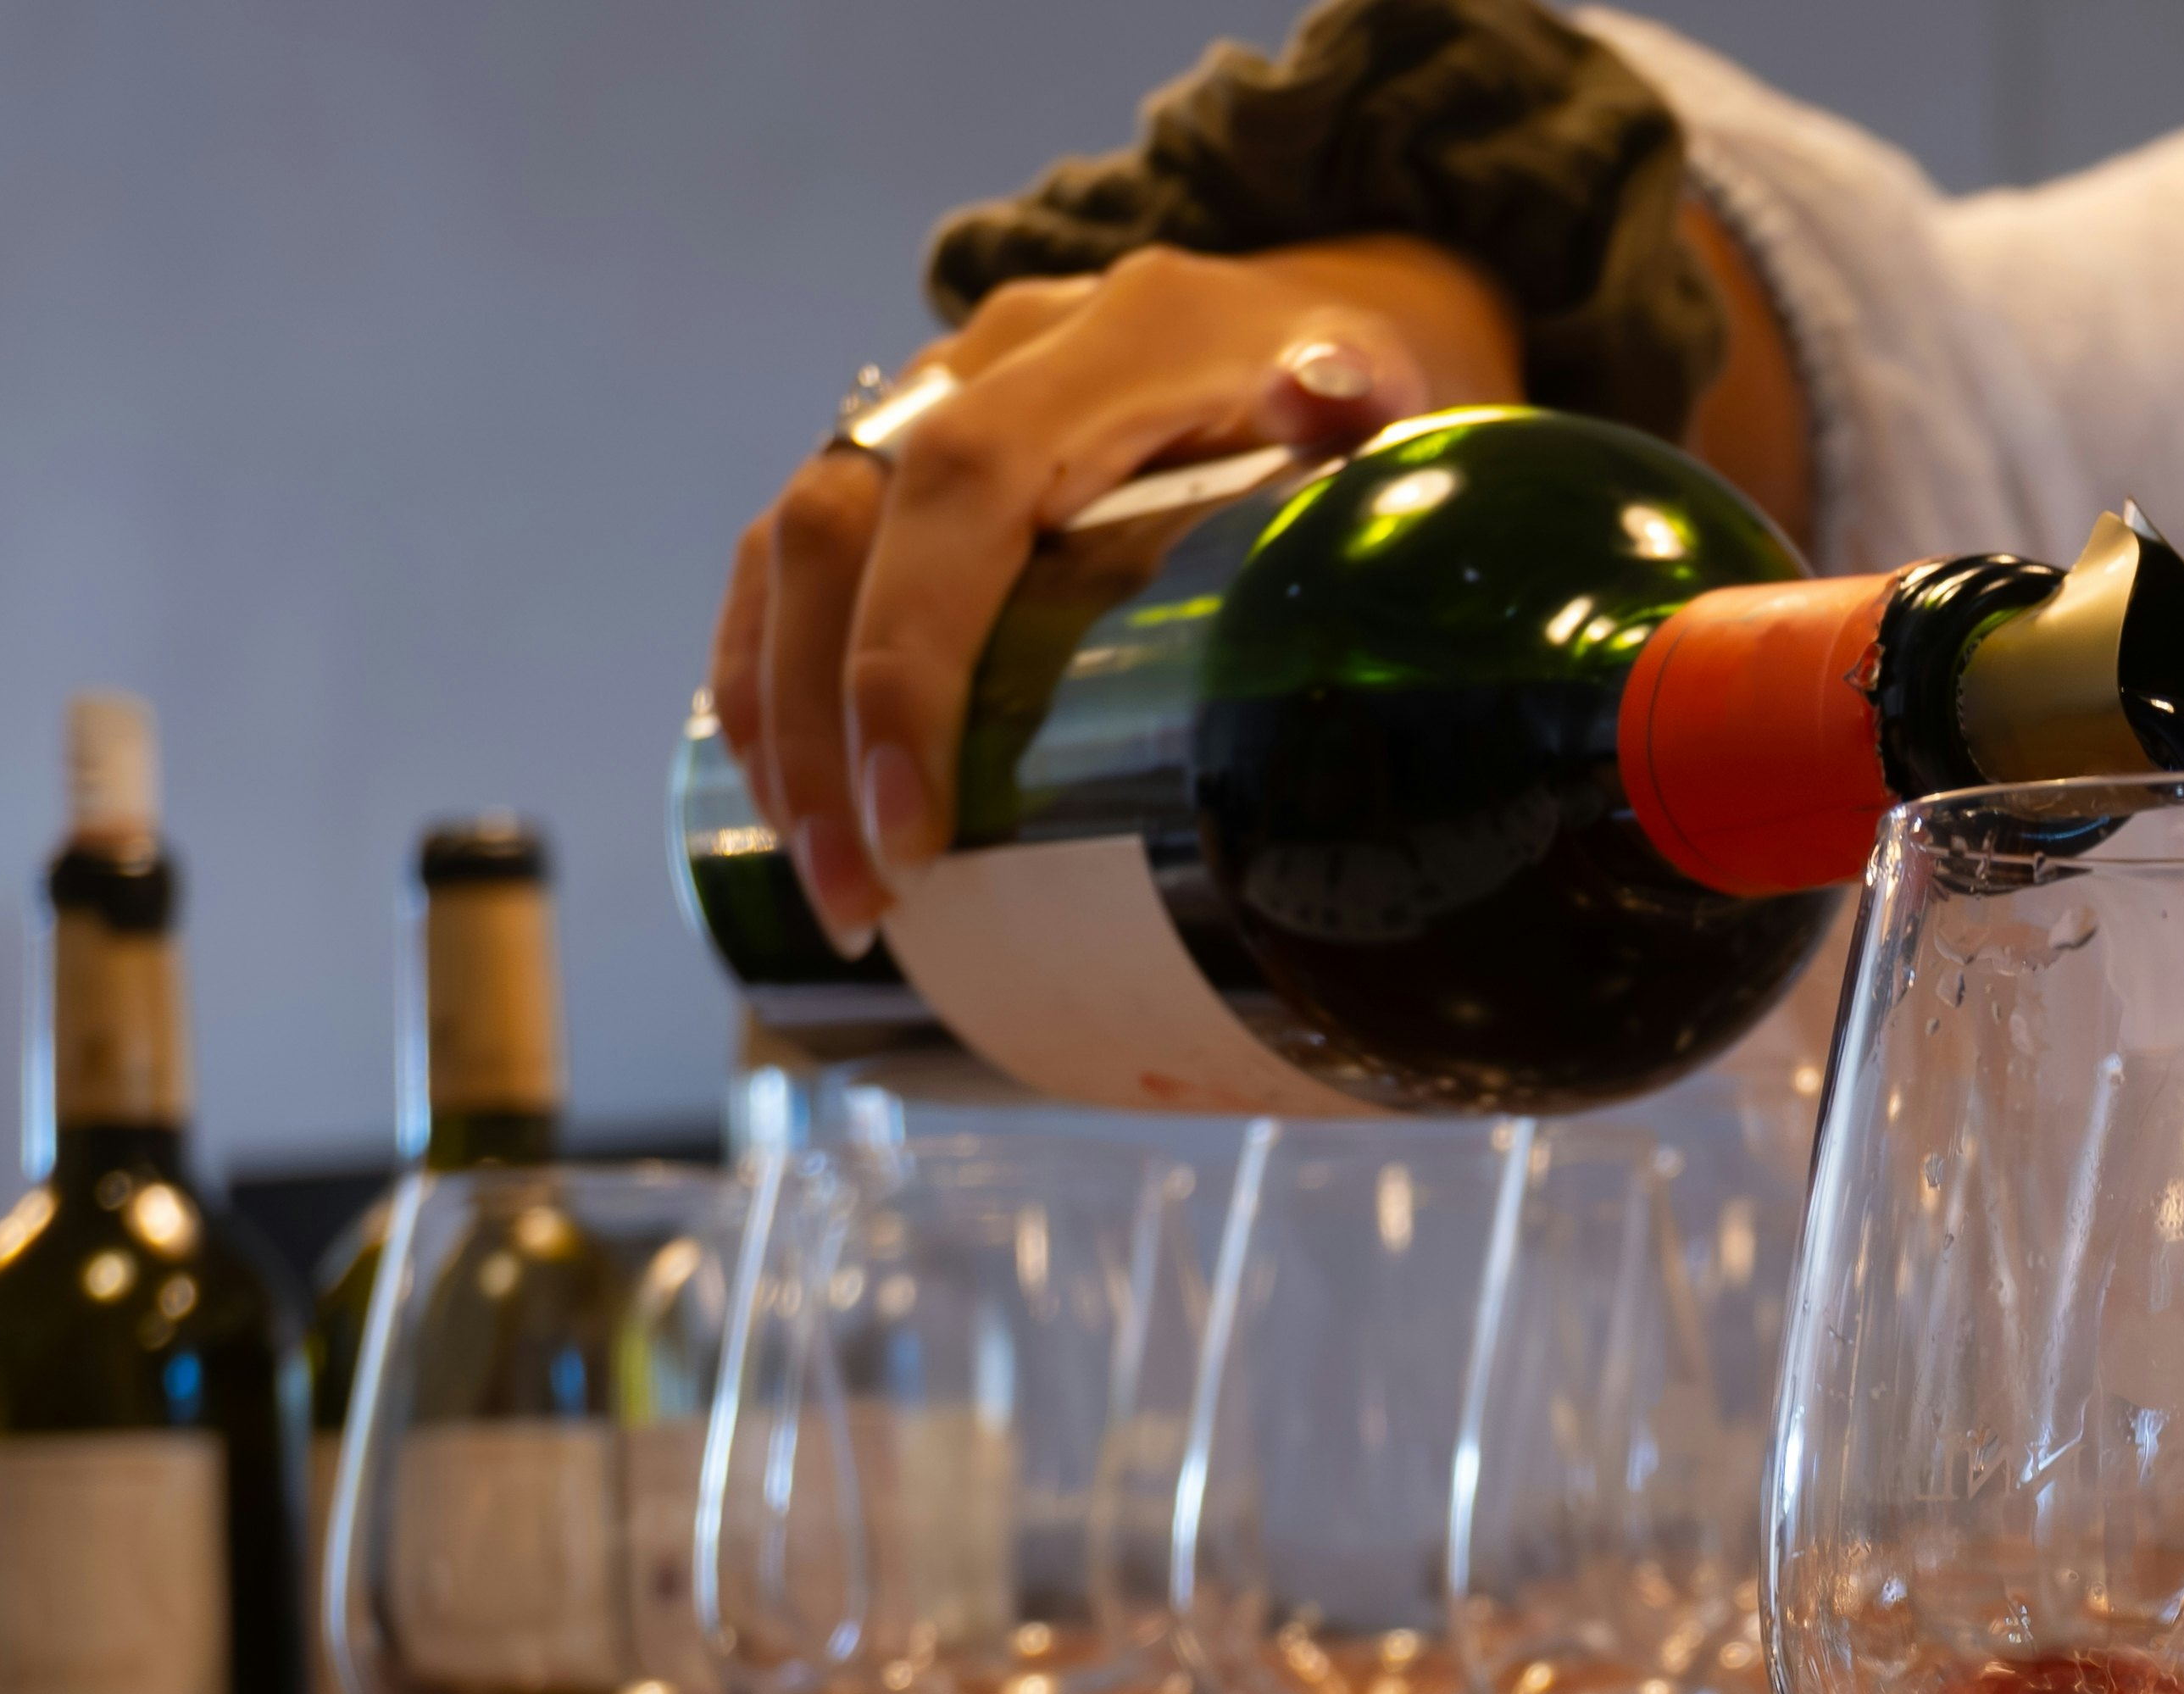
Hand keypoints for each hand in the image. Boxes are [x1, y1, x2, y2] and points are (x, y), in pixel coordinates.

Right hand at [711, 234, 1517, 948]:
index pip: (969, 482)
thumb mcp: (1412, 405)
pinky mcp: (904, 451)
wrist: (1342, 307)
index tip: (915, 821)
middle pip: (845, 520)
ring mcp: (938, 393)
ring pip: (793, 542)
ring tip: (835, 891)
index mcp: (1130, 338)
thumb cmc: (1391, 398)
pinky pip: (789, 556)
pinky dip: (771, 679)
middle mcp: (1005, 352)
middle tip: (860, 896)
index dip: (914, 654)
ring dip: (784, 725)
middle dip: (827, 728)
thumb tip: (1325, 403)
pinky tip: (787, 803)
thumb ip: (1371, 423)